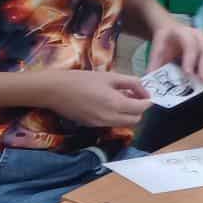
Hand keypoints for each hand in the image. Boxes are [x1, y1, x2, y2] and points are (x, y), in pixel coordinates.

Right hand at [38, 70, 153, 127]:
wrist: (55, 91)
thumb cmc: (81, 79)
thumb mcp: (110, 76)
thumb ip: (131, 82)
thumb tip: (145, 90)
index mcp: (116, 104)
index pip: (142, 108)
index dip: (147, 100)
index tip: (146, 93)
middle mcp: (110, 118)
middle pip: (135, 120)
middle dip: (139, 110)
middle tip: (134, 96)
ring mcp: (100, 124)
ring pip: (123, 124)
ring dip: (127, 114)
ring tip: (120, 99)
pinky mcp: (91, 125)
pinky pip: (110, 123)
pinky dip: (115, 116)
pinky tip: (107, 104)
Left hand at [148, 23, 202, 83]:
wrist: (170, 34)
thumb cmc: (164, 45)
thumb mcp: (156, 52)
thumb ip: (154, 65)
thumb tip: (150, 82)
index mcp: (179, 32)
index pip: (188, 42)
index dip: (190, 57)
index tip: (188, 73)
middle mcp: (196, 34)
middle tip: (202, 79)